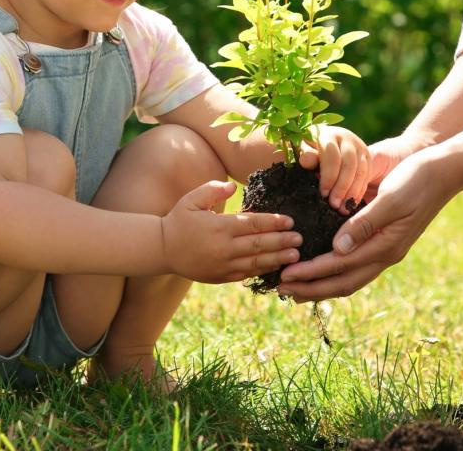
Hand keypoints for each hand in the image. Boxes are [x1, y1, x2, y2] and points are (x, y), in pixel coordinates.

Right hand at [161, 180, 302, 283]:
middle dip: (282, 241)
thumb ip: (212, 190)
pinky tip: (275, 267)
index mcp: (219, 227)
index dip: (273, 222)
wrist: (162, 249)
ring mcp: (223, 265)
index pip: (253, 223)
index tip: (289, 221)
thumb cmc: (178, 220)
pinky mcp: (221, 277)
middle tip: (300, 239)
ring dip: (277, 259)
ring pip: (256, 263)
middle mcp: (224, 247)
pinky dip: (262, 271)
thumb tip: (232, 185)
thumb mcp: (191, 199)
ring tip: (295, 256)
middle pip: (259, 244)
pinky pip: (246, 274)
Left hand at [276, 147, 462, 300]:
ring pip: (349, 277)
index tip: (284, 275)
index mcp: (386, 246)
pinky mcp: (384, 240)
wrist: (443, 171)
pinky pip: (355, 265)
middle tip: (281, 289)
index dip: (310, 273)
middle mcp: (385, 253)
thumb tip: (337, 250)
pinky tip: (319, 268)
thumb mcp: (390, 198)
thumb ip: (364, 224)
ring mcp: (386, 249)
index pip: (339, 266)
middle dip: (312, 288)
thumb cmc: (416, 179)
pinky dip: (334, 271)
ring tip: (295, 287)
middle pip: (343, 282)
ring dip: (321, 284)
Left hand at [298, 125, 370, 212]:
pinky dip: (359, 191)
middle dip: (342, 187)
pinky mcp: (367, 156)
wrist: (327, 142)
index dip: (328, 176)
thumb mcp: (304, 150)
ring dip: (352, 191)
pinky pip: (366, 175)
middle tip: (334, 204)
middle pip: (349, 164)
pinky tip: (351, 203)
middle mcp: (346, 137)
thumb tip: (306, 160)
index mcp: (327, 134)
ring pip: (360, 170)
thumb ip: (306, 155)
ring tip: (343, 208)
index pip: (332, 156)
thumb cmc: (310, 149)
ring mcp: (359, 146)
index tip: (323, 193)